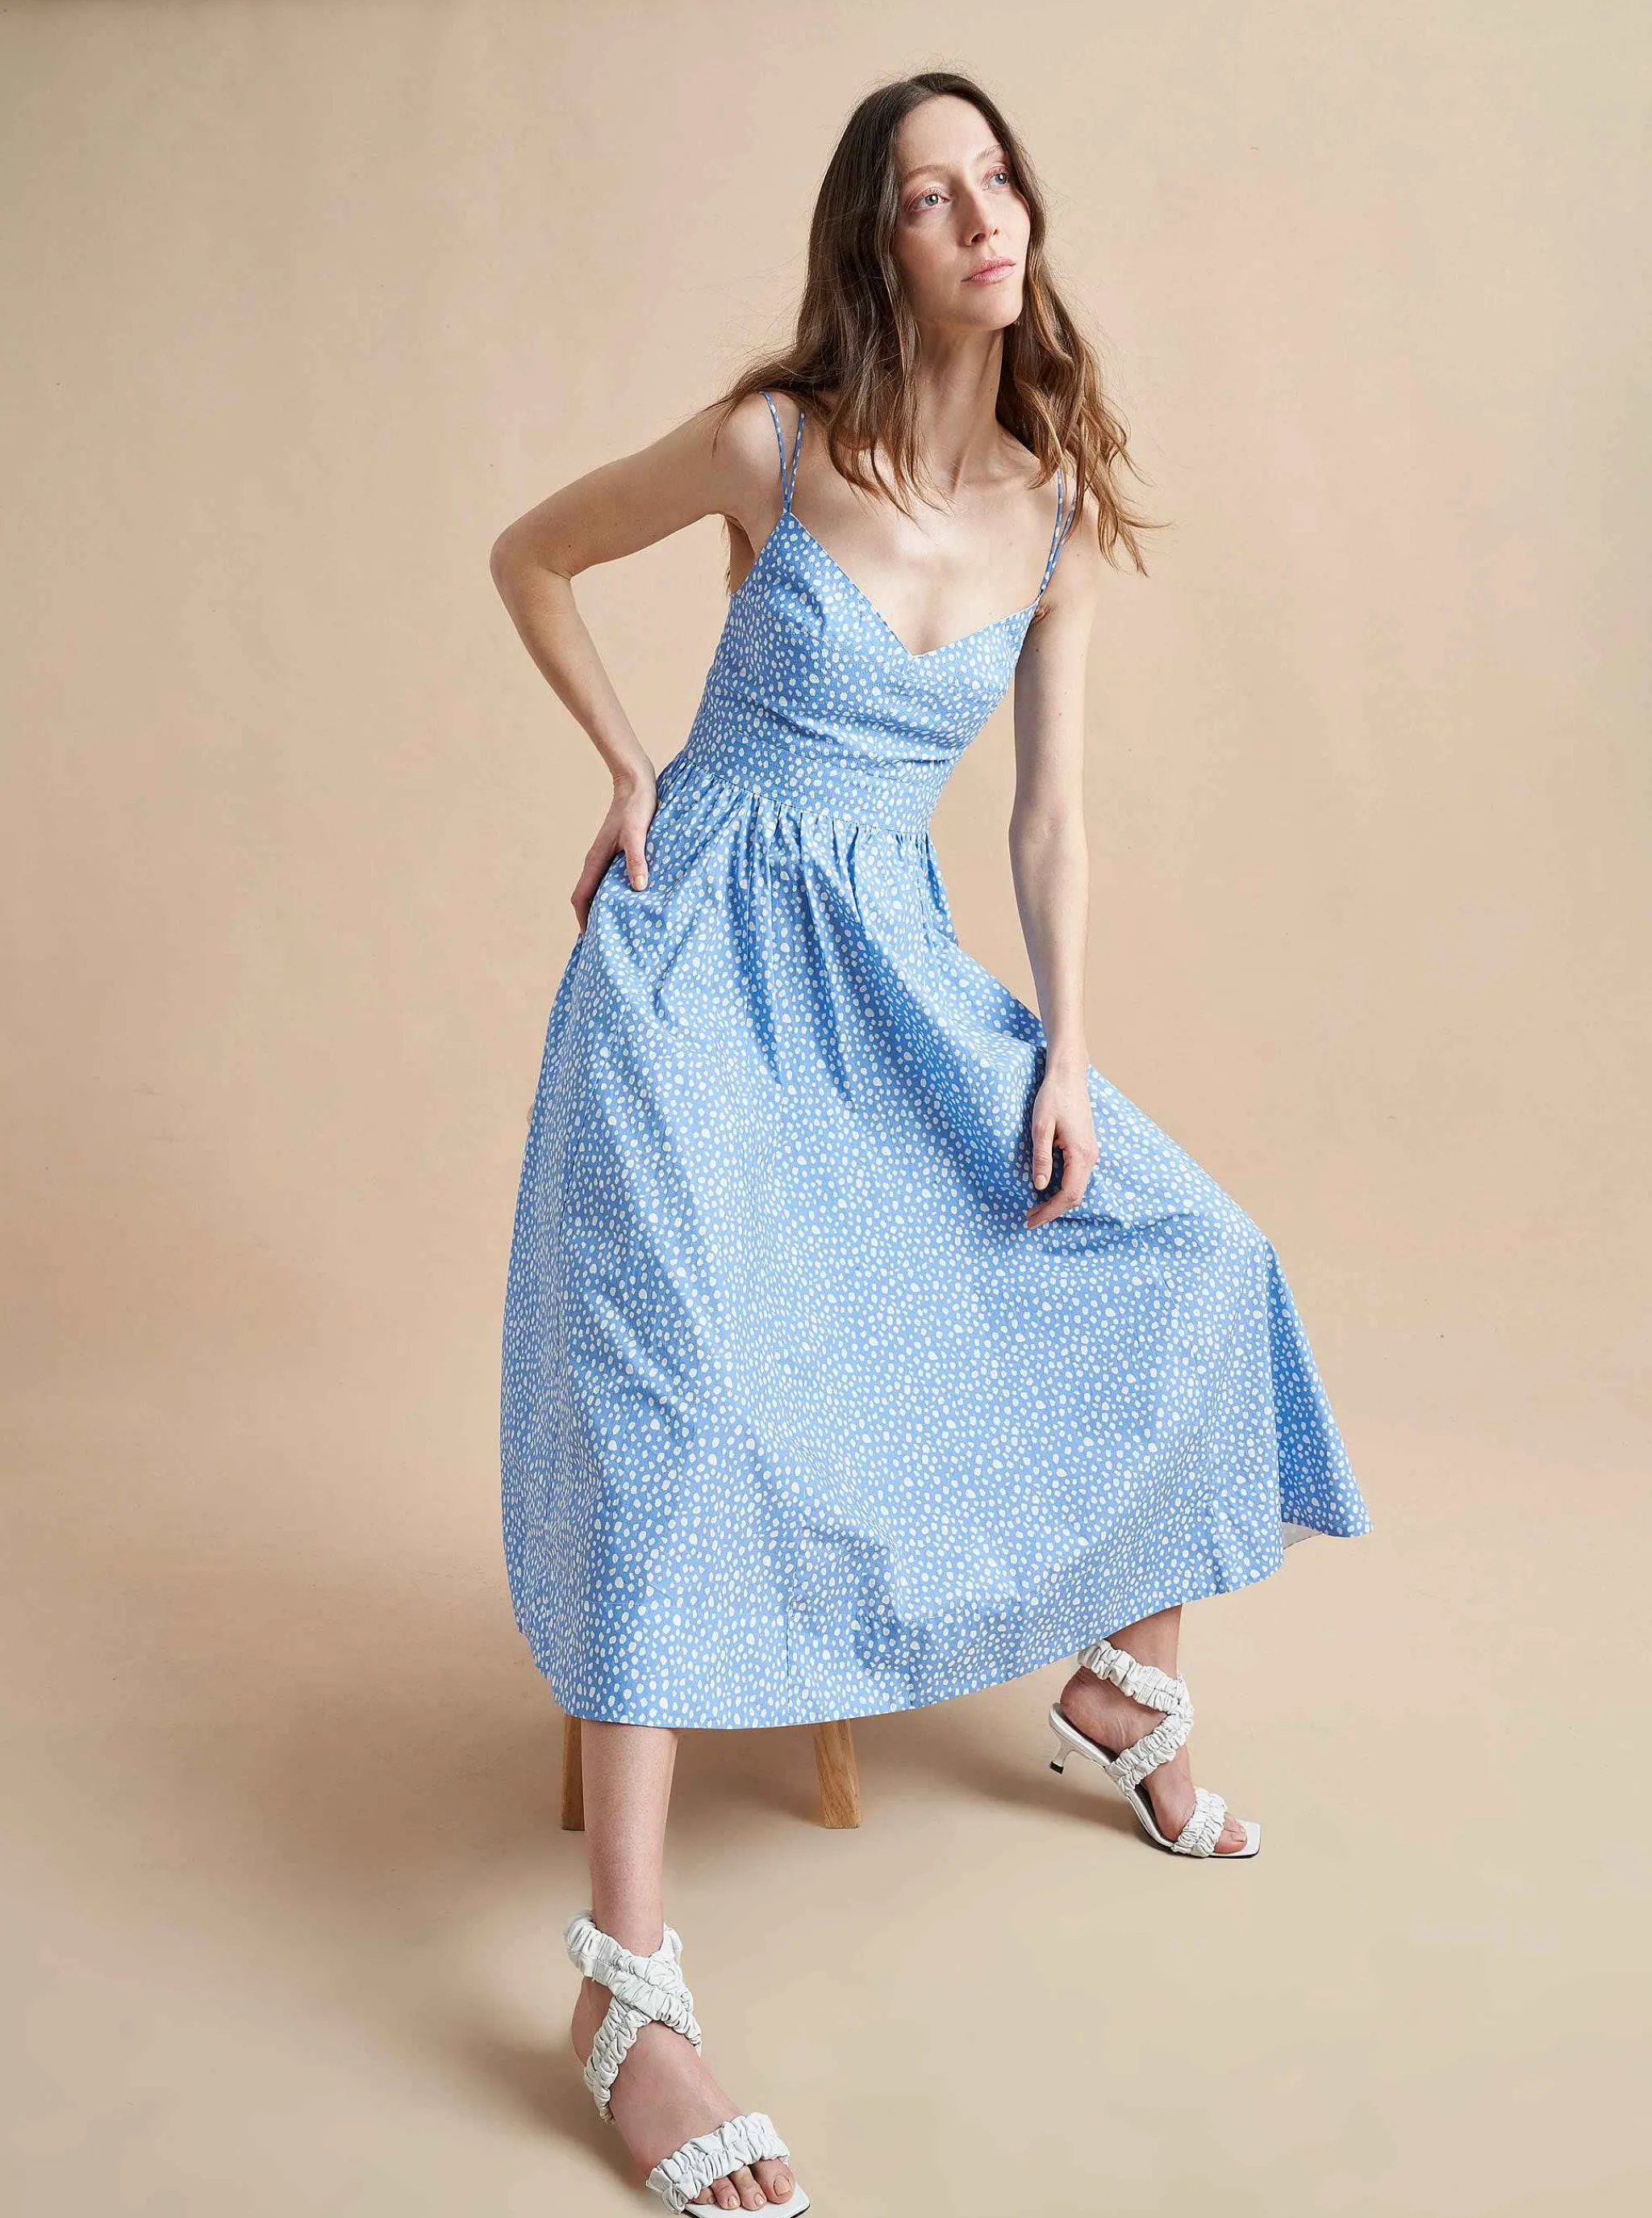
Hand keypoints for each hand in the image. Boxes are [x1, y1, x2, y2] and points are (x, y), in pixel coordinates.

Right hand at [571, 769, 656, 932]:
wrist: (636, 783)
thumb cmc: (637, 806)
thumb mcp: (637, 833)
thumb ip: (636, 858)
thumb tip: (638, 887)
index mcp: (596, 860)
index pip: (582, 897)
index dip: (584, 920)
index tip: (591, 940)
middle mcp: (597, 861)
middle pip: (588, 897)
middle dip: (593, 919)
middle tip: (605, 941)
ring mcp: (607, 857)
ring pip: (600, 889)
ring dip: (604, 907)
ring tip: (618, 926)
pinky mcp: (618, 852)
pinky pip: (612, 879)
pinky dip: (616, 894)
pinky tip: (632, 900)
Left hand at [1024, 1058, 1098, 1226]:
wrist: (1069, 1076)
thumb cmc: (1053, 1097)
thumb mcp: (1040, 1127)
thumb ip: (1041, 1157)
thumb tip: (1039, 1186)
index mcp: (1081, 1154)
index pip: (1068, 1195)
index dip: (1049, 1212)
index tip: (1031, 1220)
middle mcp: (1091, 1156)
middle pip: (1075, 1197)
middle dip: (1053, 1211)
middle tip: (1029, 1218)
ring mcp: (1091, 1153)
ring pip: (1078, 1188)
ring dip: (1058, 1201)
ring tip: (1035, 1207)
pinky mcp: (1087, 1148)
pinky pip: (1078, 1177)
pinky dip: (1063, 1189)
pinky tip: (1047, 1190)